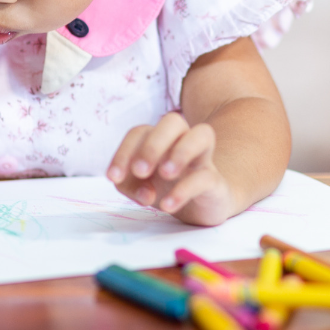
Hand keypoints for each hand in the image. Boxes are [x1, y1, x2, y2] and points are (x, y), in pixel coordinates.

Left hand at [106, 113, 237, 225]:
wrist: (200, 207)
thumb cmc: (166, 189)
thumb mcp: (139, 187)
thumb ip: (130, 185)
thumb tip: (143, 191)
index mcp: (159, 139)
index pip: (140, 133)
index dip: (124, 152)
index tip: (113, 177)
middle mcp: (182, 141)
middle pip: (173, 122)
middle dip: (153, 145)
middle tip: (140, 171)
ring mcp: (202, 158)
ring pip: (202, 134)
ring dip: (181, 151)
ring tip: (165, 175)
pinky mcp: (215, 181)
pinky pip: (206, 176)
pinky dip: (185, 189)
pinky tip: (168, 205)